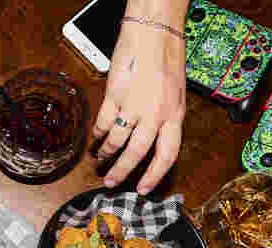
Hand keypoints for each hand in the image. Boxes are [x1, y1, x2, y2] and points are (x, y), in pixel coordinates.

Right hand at [92, 15, 186, 194]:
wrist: (153, 34)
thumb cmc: (166, 59)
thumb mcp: (175, 94)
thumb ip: (165, 118)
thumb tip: (154, 140)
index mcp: (175, 115)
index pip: (167, 155)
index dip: (154, 176)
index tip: (143, 189)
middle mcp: (155, 114)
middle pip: (137, 153)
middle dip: (122, 172)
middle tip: (110, 182)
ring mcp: (134, 105)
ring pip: (116, 140)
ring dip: (106, 153)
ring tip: (100, 160)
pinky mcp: (115, 95)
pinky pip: (103, 122)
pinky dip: (98, 133)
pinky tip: (96, 138)